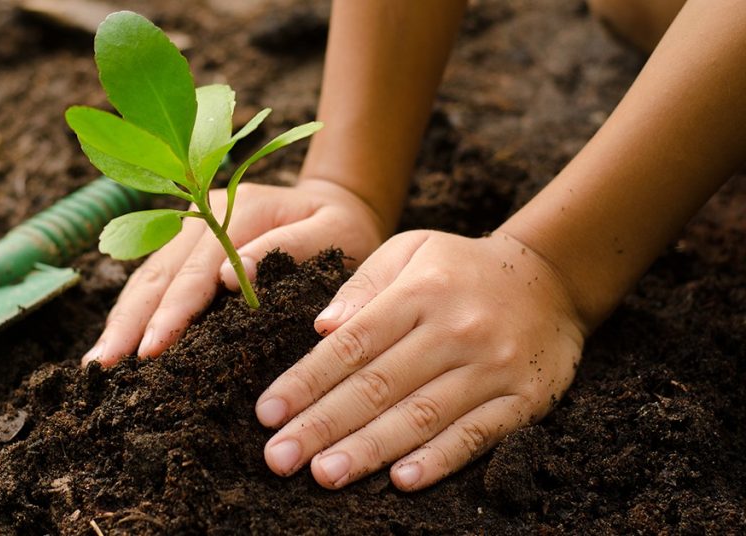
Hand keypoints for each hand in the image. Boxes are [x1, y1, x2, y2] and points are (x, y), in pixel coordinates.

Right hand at [82, 179, 384, 366]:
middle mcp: (203, 214)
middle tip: (104, 366)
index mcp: (239, 209)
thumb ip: (288, 248)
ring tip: (98, 362)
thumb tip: (231, 276)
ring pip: (146, 276)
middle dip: (130, 322)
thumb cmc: (343, 228)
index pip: (197, 269)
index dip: (172, 311)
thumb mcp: (333, 233)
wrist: (337, 202)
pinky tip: (116, 341)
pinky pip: (152, 279)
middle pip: (158, 273)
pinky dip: (132, 311)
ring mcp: (188, 227)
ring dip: (121, 320)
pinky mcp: (185, 245)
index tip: (152, 348)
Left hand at [255, 230, 587, 490]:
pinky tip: (402, 480)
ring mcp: (492, 367)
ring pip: (421, 415)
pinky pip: (477, 435)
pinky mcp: (524, 399)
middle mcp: (455, 330)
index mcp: (419, 293)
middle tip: (279, 458)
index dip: (306, 381)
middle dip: (323, 425)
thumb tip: (321, 328)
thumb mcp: (411, 250)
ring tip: (324, 474)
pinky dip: (440, 460)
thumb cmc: (460, 268)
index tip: (267, 412)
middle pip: (378, 386)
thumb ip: (363, 285)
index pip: (352, 344)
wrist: (552, 278)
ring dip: (369, 449)